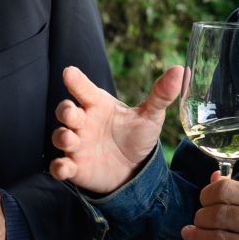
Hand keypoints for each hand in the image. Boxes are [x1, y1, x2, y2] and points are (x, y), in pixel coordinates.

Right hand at [50, 64, 183, 193]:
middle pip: (65, 111)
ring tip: (71, 139)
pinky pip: (60, 166)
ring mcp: (77, 144)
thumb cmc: (136, 136)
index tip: (69, 72)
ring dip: (62, 137)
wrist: (134, 169)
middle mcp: (83, 122)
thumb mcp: (150, 116)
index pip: (84, 89)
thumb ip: (161, 94)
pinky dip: (59, 168)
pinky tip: (64, 169)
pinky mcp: (75, 167)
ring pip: (59, 137)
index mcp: (98, 105)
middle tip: (72, 112)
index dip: (76, 81)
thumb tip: (179, 70)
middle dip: (65, 110)